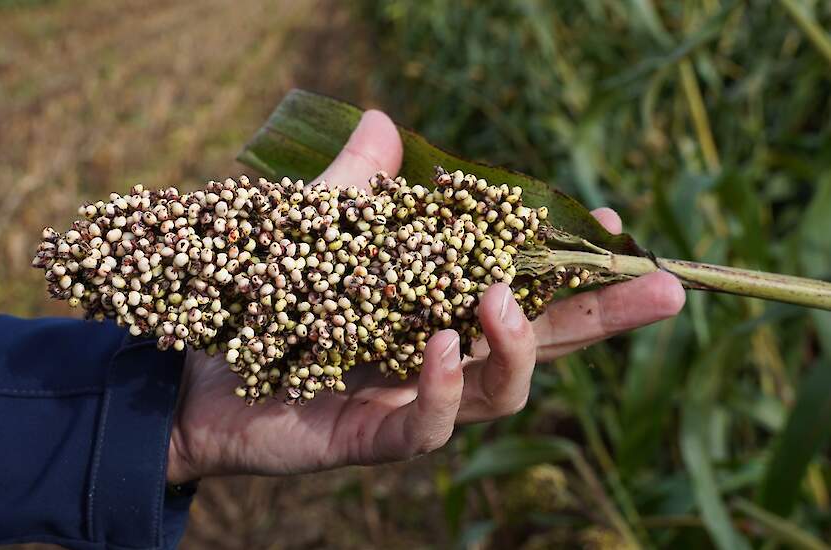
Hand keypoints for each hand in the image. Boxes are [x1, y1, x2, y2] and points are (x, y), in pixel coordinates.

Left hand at [167, 111, 684, 481]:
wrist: (192, 381)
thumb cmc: (262, 307)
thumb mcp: (313, 236)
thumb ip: (352, 188)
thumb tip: (384, 120)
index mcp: (440, 307)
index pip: (526, 286)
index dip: (574, 263)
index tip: (613, 226)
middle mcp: (444, 357)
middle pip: (546, 343)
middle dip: (604, 316)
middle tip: (663, 287)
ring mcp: (417, 401)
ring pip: (503, 390)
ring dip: (519, 344)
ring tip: (502, 299)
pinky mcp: (377, 436)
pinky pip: (432, 424)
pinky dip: (446, 385)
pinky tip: (445, 346)